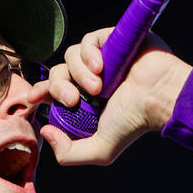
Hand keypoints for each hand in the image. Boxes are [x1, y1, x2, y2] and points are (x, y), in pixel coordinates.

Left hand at [28, 28, 192, 165]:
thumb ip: (69, 153)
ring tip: (98, 87)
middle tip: (74, 100)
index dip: (40, 91)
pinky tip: (101, 66)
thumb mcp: (100, 150)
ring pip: (69, 56)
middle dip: (58, 87)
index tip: (34, 98)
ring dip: (78, 73)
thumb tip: (46, 131)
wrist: (159, 98)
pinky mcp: (111, 40)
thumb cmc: (135, 123)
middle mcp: (90, 77)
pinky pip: (87, 41)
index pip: (52, 90)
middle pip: (57, 73)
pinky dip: (88, 53)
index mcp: (84, 99)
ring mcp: (101, 58)